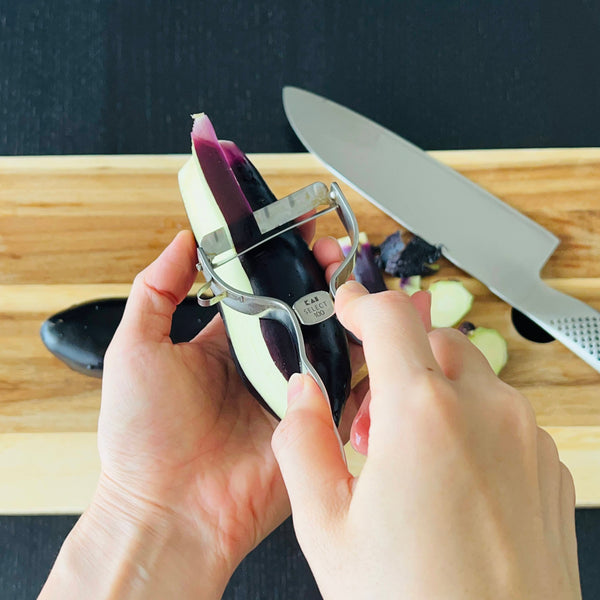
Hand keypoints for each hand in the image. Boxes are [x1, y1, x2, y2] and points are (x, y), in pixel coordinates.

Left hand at [41, 230, 363, 598]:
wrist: (167, 511)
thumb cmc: (142, 437)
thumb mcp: (135, 349)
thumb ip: (156, 290)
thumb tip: (182, 242)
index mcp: (224, 344)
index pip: (261, 289)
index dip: (280, 260)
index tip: (296, 232)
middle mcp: (262, 363)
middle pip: (302, 310)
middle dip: (323, 277)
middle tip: (333, 251)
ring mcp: (291, 391)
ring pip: (331, 341)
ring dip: (348, 309)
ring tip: (359, 279)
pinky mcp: (313, 420)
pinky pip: (348, 386)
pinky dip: (366, 360)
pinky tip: (376, 329)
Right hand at [272, 282, 580, 599]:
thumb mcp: (327, 528)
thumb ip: (302, 442)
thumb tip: (301, 393)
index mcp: (422, 414)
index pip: (391, 317)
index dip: (361, 302)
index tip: (348, 306)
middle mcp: (486, 412)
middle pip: (434, 340)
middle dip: (396, 360)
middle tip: (371, 420)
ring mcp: (528, 438)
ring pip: (472, 376)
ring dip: (433, 392)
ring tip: (408, 459)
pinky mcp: (550, 467)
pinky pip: (504, 416)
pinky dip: (470, 423)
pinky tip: (451, 483)